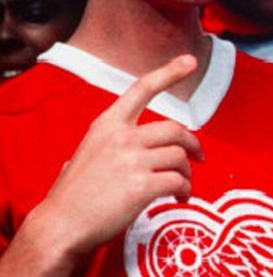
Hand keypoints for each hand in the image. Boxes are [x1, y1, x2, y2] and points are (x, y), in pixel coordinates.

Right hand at [23, 55, 202, 264]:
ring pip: (179, 156)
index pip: (141, 89)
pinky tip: (179, 198)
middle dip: (192, 144)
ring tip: (181, 187)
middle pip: (174, 129)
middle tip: (199, 157)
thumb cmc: (74, 194)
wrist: (60, 225)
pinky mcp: (142, 185)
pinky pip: (178, 181)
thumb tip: (139, 147)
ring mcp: (132, 160)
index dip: (168, 73)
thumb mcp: (89, 152)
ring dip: (187, 173)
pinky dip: (185, 190)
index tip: (189, 61)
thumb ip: (114, 142)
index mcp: (107, 125)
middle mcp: (121, 137)